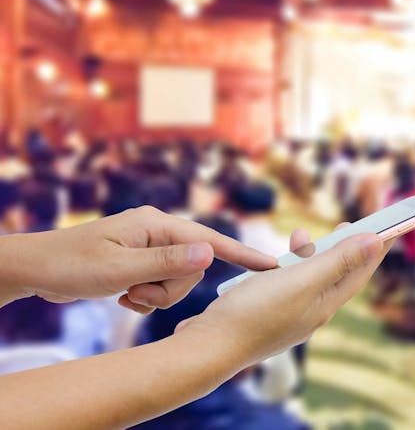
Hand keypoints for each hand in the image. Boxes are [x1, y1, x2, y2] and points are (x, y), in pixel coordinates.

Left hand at [1, 206, 275, 313]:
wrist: (37, 269)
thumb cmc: (72, 265)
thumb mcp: (120, 268)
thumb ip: (168, 262)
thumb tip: (210, 254)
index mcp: (157, 224)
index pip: (210, 239)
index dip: (242, 254)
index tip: (272, 266)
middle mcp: (159, 231)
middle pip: (193, 268)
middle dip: (170, 289)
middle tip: (136, 293)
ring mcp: (151, 246)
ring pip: (179, 281)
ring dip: (155, 295)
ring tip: (125, 294)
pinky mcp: (143, 261)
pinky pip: (162, 285)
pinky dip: (147, 296)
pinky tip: (123, 296)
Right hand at [176, 223, 391, 367]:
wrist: (208, 346)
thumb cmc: (255, 312)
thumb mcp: (301, 280)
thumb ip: (338, 260)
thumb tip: (376, 242)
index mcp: (325, 305)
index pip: (360, 272)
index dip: (375, 248)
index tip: (390, 226)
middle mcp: (312, 312)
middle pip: (337, 274)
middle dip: (344, 247)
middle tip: (346, 222)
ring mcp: (289, 315)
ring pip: (309, 278)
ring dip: (309, 253)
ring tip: (299, 235)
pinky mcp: (267, 313)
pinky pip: (287, 285)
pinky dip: (286, 267)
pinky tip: (272, 260)